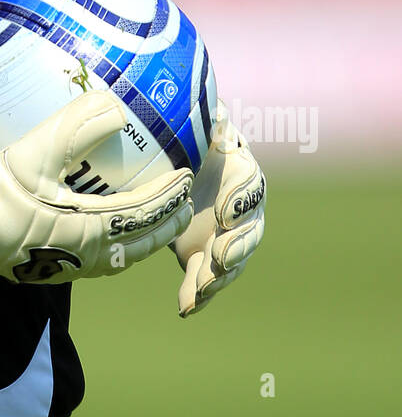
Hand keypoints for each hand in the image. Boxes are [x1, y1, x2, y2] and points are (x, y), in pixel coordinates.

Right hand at [0, 90, 193, 283]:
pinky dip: (113, 242)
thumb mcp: (35, 154)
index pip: (143, 215)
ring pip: (118, 256)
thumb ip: (76, 127)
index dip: (169, 197)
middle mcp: (84, 257)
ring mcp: (65, 267)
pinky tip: (100, 225)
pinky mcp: (45, 268)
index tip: (187, 178)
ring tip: (152, 220)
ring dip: (141, 237)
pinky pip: (95, 258)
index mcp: (90, 233)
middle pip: (139, 244)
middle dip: (165, 224)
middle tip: (182, 205)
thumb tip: (115, 106)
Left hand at [169, 98, 265, 315]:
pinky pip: (208, 278)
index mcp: (238, 169)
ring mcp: (227, 234)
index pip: (249, 185)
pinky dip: (198, 294)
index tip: (225, 212)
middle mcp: (240, 205)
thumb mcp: (191, 124)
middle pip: (249, 230)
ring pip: (233, 260)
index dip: (241, 199)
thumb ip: (205, 119)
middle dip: (237, 246)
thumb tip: (214, 110)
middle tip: (220, 258)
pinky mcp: (206, 255)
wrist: (166, 164)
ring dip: (219, 276)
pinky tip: (187, 307)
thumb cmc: (182, 137)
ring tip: (201, 290)